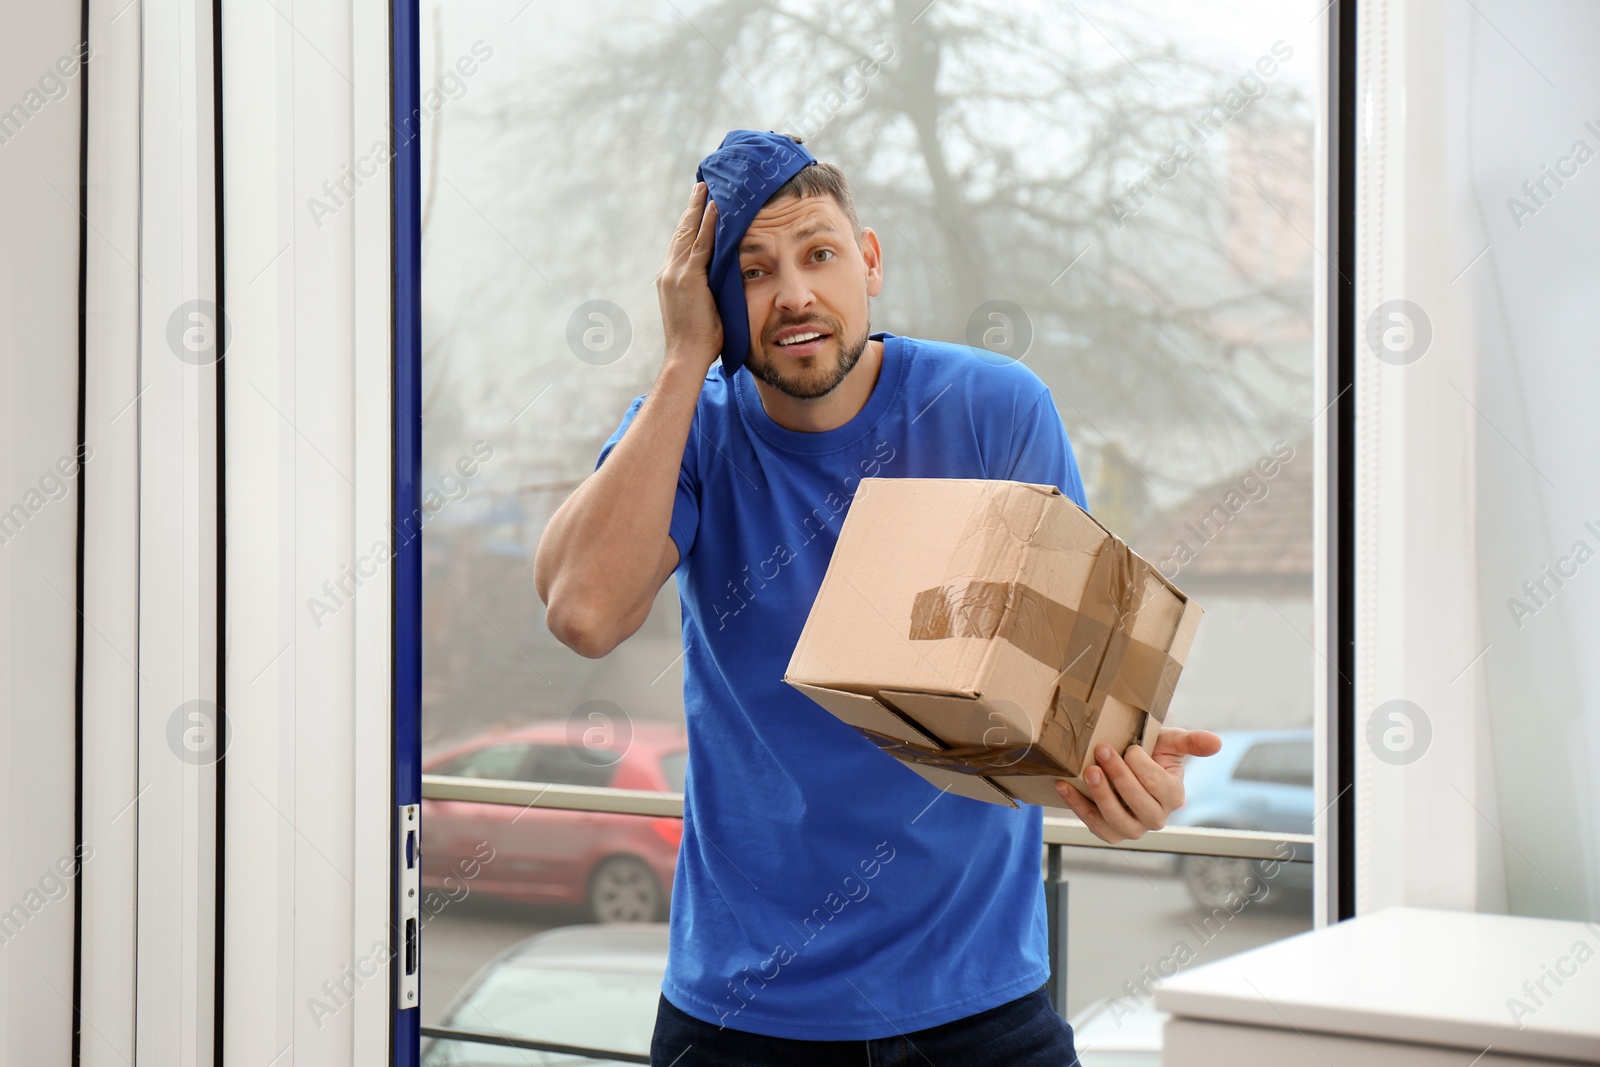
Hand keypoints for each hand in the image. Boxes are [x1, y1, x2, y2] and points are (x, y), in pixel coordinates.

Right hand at [655, 181, 722, 369]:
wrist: (686, 356)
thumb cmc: (699, 341)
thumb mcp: (703, 309)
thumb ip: (708, 291)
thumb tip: (724, 282)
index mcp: (671, 278)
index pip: (681, 243)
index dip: (690, 222)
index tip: (698, 205)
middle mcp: (669, 271)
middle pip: (682, 232)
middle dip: (692, 208)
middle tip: (702, 186)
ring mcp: (677, 274)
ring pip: (689, 233)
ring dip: (699, 209)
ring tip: (707, 188)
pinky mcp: (689, 279)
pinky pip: (701, 246)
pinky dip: (708, 226)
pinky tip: (715, 208)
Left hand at [1053, 728, 1222, 843]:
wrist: (1123, 766)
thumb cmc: (1150, 753)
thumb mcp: (1170, 743)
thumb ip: (1191, 741)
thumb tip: (1216, 742)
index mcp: (1174, 797)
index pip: (1157, 784)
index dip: (1141, 765)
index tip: (1129, 747)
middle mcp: (1156, 819)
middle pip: (1137, 801)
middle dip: (1118, 775)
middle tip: (1102, 750)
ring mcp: (1132, 830)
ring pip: (1116, 818)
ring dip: (1100, 793)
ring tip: (1089, 770)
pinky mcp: (1109, 833)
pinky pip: (1092, 823)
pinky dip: (1076, 804)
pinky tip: (1064, 785)